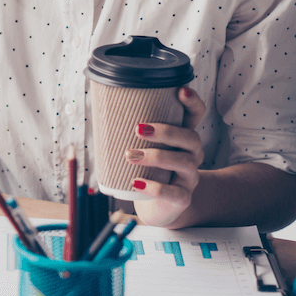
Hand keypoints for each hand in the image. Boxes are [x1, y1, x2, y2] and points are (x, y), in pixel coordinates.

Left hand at [129, 87, 206, 228]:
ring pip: (183, 163)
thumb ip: (134, 129)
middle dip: (166, 131)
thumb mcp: (146, 147)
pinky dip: (154, 187)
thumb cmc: (150, 169)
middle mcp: (192, 154)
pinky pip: (174, 192)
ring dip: (155, 156)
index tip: (180, 90)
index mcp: (183, 138)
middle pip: (190, 137)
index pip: (196, 115)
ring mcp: (190, 177)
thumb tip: (100, 105)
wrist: (160, 206)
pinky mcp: (182, 198)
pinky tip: (136, 182)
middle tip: (138, 129)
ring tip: (129, 155)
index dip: (192, 102)